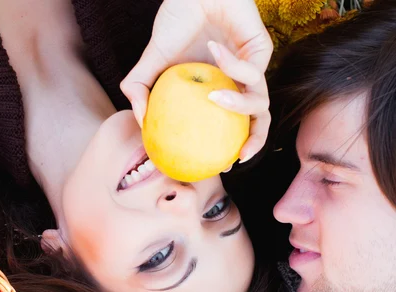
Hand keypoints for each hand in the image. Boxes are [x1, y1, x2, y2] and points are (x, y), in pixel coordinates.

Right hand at [121, 0, 272, 162]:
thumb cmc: (175, 21)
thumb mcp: (151, 61)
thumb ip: (140, 89)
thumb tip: (139, 120)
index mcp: (215, 92)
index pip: (230, 126)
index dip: (230, 147)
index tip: (221, 164)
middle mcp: (235, 85)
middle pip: (256, 121)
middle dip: (255, 141)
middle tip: (241, 155)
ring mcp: (249, 69)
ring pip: (259, 100)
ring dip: (240, 105)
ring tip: (215, 98)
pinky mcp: (260, 51)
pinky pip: (250, 70)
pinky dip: (229, 64)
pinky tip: (212, 50)